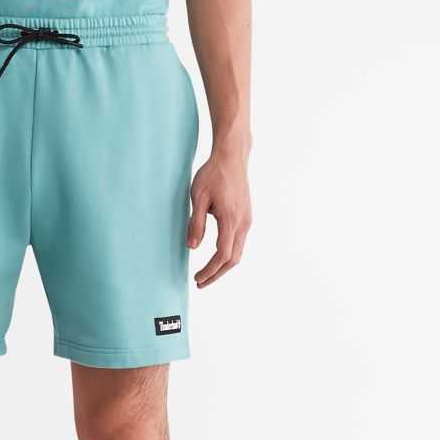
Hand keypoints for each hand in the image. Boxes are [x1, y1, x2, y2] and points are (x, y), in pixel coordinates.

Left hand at [187, 148, 251, 288]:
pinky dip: (228, 255)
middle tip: (200, 283)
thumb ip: (195, 223)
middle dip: (216, 274)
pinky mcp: (246, 216)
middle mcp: (243, 222)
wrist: (232, 156)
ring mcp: (247, 220)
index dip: (210, 271)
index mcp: (231, 219)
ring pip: (238, 252)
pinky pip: (239, 242)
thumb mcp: (198, 197)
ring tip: (207, 273)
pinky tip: (217, 257)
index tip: (197, 279)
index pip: (222, 255)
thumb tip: (192, 247)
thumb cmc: (213, 173)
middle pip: (233, 259)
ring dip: (223, 266)